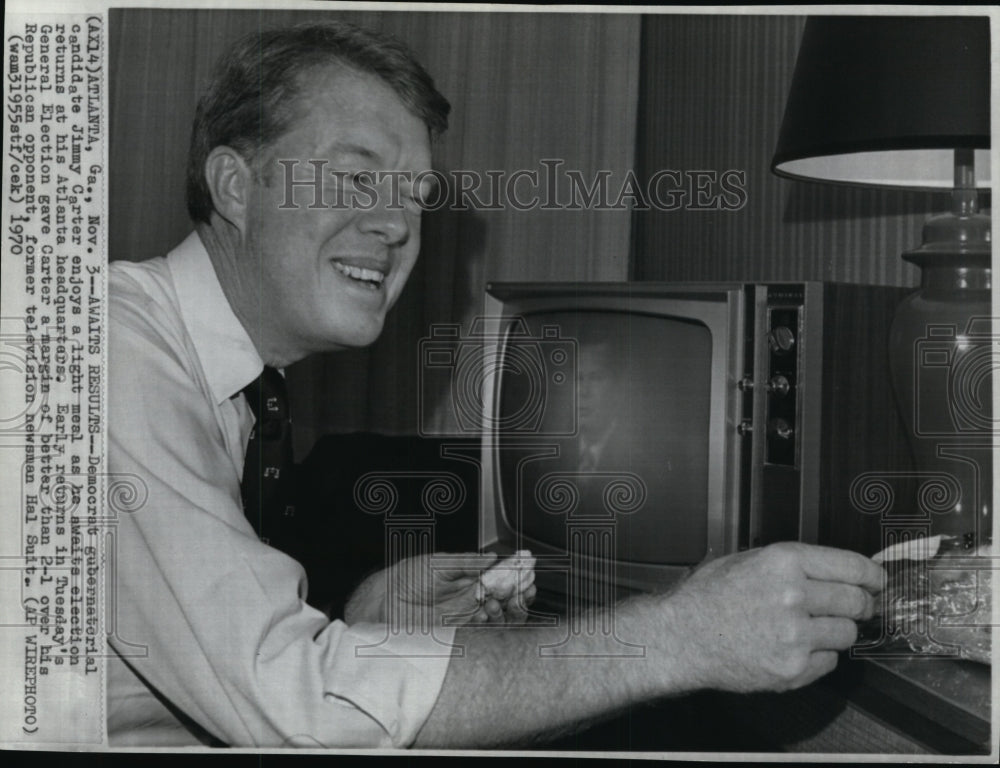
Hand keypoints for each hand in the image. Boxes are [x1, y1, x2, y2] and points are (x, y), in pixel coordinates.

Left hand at [344, 551, 535, 627]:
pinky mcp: (459, 634)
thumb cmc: (408, 577)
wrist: (385, 601)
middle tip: (523, 588)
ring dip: (506, 609)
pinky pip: (483, 632)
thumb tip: (494, 557)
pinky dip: (489, 623)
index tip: (528, 570)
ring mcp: (467, 617)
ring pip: (500, 617)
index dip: (517, 575)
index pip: (502, 578)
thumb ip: (468, 562)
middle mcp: (473, 599)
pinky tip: (485, 613)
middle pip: (507, 599)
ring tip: (497, 600)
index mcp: (471, 579)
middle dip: (519, 594)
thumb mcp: (440, 563)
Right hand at [662, 542, 883, 693]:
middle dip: (861, 605)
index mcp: (783, 562)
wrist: (682, 637)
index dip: (872, 576)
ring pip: (846, 634)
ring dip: (836, 631)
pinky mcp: (792, 668)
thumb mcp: (746, 560)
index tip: (878, 581)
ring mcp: (794, 635)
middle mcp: (793, 596)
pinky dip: (818, 656)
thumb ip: (790, 563)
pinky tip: (793, 647)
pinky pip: (829, 662)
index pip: (852, 567)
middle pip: (856, 602)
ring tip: (810, 628)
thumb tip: (834, 570)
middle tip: (855, 607)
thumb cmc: (707, 598)